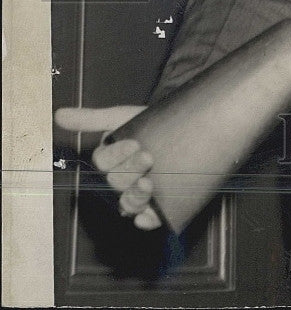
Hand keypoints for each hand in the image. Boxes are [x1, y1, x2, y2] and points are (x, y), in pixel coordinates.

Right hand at [54, 105, 160, 229]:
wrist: (187, 128)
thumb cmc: (149, 123)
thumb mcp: (122, 117)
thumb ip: (92, 119)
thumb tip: (59, 114)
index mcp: (108, 162)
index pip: (104, 164)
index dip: (117, 155)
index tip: (134, 141)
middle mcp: (120, 182)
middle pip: (116, 183)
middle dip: (132, 169)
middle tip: (149, 156)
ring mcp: (138, 196)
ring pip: (128, 204)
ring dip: (137, 196)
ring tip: (150, 183)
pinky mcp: (157, 207)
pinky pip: (148, 220)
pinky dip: (147, 221)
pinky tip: (151, 215)